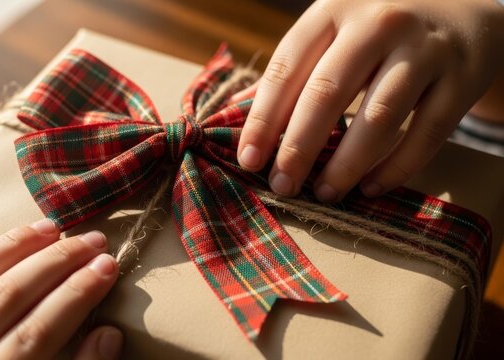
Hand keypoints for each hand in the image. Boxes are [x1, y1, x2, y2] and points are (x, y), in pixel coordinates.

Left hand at [238, 0, 503, 201]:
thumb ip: (296, 70)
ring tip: (325, 193)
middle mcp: (378, 23)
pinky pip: (426, 134)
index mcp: (334, 10)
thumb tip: (244, 120)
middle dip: (298, 148)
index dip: (263, 119)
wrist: (464, 8)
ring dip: (346, 165)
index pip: (287, 69)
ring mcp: (424, 50)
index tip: (248, 160)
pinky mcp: (462, 79)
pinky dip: (396, 169)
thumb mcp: (335, 31)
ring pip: (378, 118)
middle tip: (282, 185)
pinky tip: (370, 188)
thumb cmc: (379, 30)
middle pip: (327, 93)